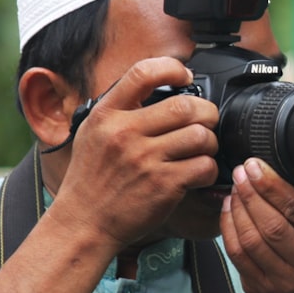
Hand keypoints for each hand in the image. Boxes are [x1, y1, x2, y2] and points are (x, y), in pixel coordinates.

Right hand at [52, 56, 219, 248]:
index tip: (185, 77)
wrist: (83, 224)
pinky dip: (209, 169)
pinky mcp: (162, 185)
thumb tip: (159, 88)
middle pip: (186, 105)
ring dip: (210, 142)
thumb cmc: (91, 180)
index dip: (172, 68)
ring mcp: (144, 159)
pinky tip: (199, 173)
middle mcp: (124, 133)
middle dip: (207, 112)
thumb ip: (120, 110)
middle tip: (206, 121)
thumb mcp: (93, 134)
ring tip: (203, 150)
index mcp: (106, 114)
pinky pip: (203, 166)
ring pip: (200, 136)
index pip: (143, 73)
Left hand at [219, 158, 293, 292]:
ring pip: (251, 239)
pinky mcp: (260, 290)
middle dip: (251, 192)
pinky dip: (228, 228)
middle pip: (272, 224)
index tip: (255, 165)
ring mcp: (283, 282)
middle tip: (240, 170)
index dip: (273, 186)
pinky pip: (237, 255)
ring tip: (234, 187)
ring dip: (237, 208)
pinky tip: (228, 209)